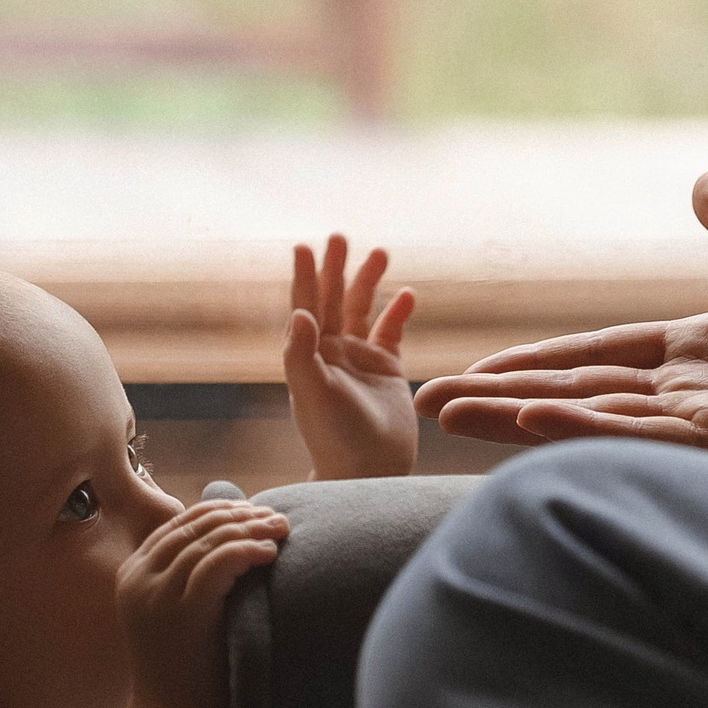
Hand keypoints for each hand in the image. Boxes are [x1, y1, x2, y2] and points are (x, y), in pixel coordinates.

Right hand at [116, 498, 289, 707]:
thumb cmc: (186, 667)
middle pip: (194, 527)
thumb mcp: (176, 613)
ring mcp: (157, 595)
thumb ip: (188, 576)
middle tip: (275, 516)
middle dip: (239, 515)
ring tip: (280, 529)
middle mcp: (139, 580)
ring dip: (249, 529)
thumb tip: (230, 535)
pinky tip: (269, 553)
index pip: (178, 524)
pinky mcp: (182, 612)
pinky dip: (246, 551)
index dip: (219, 510)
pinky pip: (217, 564)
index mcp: (134, 575)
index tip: (253, 509)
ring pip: (208, 541)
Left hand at [286, 233, 419, 479]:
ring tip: (379, 252)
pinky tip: (407, 294)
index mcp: (308, 357)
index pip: (304, 307)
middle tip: (339, 236)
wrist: (367, 471)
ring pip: (364, 310)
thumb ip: (301, 355)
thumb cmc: (334, 437)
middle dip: (336, 268)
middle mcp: (331, 354)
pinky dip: (398, 313)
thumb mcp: (313, 395)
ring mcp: (360, 360)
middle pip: (333, 300)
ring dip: (369, 282)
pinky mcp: (388, 371)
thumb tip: (300, 313)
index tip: (303, 247)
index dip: (304, 277)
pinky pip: (392, 333)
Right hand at [414, 174, 707, 467]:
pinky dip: (596, 430)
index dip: (538, 363)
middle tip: (428, 405)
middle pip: (585, 396)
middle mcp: (706, 394)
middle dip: (507, 399)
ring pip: (605, 423)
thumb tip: (698, 185)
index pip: (603, 359)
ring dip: (530, 417)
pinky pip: (658, 441)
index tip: (471, 370)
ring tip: (458, 414)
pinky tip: (539, 419)